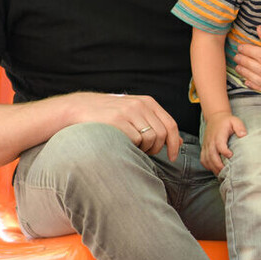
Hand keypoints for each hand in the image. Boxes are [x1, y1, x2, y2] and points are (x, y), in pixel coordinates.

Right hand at [67, 91, 181, 160]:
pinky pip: (135, 140)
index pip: (171, 125)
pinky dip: (132, 147)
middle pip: (162, 134)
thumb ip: (156, 125)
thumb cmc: (110, 115)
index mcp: (148, 102)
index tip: (172, 157)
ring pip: (151, 138)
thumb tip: (180, 142)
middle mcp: (140, 105)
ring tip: (133, 147)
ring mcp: (128, 112)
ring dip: (145, 149)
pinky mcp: (117, 120)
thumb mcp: (135, 115)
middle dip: (157, 148)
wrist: (80, 109)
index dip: (174, 144)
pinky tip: (123, 144)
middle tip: (146, 153)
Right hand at [201, 112, 244, 172]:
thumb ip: (239, 127)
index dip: (224, 152)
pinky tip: (214, 170)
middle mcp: (211, 141)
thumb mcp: (235, 121)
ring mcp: (206, 145)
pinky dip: (207, 166)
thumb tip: (243, 135)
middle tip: (226, 172)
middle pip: (212, 155)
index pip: (220, 145)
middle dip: (218, 165)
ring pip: (206, 159)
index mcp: (218, 135)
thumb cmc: (226, 121)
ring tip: (221, 174)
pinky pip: (203, 159)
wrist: (215, 117)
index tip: (231, 156)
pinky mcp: (204, 148)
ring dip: (213, 167)